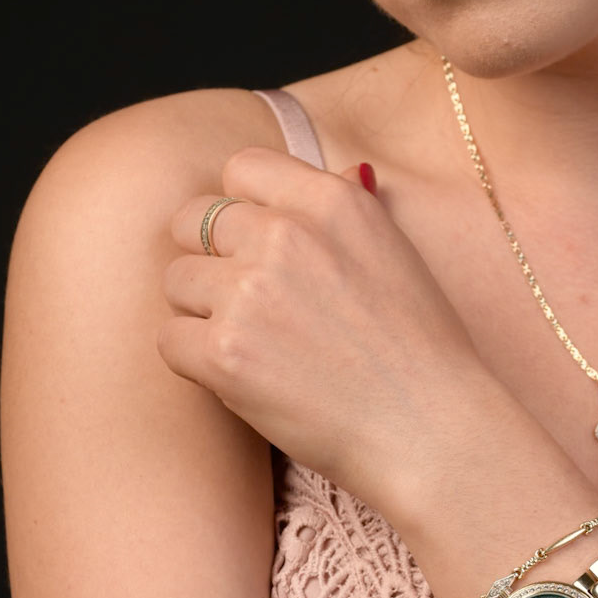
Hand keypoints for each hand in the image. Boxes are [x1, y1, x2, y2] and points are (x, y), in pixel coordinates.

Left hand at [158, 147, 494, 523]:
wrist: (428, 429)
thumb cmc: (421, 349)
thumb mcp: (397, 253)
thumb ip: (352, 209)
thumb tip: (352, 170)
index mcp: (331, 200)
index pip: (242, 168)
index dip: (243, 208)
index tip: (261, 246)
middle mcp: (284, 234)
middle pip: (193, 219)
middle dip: (211, 258)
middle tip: (248, 303)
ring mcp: (249, 292)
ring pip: (176, 280)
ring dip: (202, 312)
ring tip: (254, 345)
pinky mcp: (223, 352)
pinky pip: (169, 340)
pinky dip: (196, 362)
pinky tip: (243, 378)